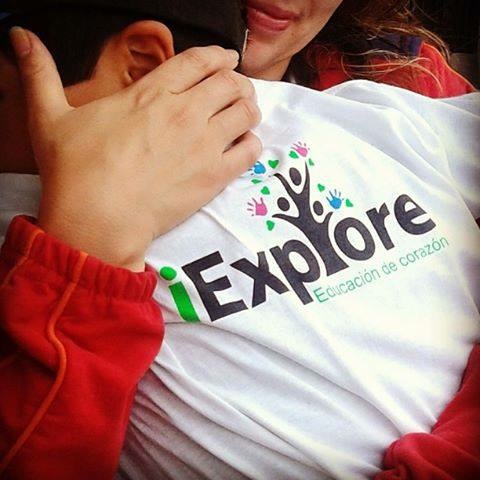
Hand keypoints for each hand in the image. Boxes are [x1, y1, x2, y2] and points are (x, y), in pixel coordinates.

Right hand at [10, 27, 261, 270]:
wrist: (98, 220)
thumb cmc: (75, 171)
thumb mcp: (50, 116)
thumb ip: (40, 73)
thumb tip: (19, 36)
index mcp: (152, 93)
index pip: (198, 61)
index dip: (218, 55)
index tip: (226, 57)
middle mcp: (185, 112)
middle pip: (230, 83)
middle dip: (238, 82)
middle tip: (236, 89)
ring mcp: (204, 144)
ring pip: (246, 112)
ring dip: (249, 108)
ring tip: (244, 113)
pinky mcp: (214, 176)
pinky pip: (250, 151)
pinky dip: (252, 144)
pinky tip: (244, 146)